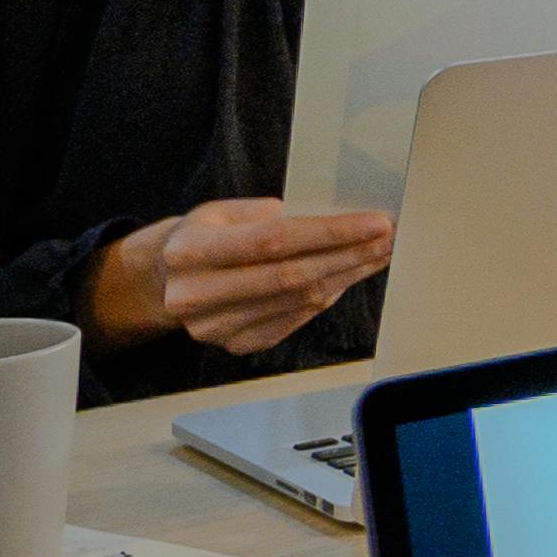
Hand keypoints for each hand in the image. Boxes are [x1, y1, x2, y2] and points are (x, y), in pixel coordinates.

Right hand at [86, 201, 393, 357]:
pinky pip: (295, 320)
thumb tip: (334, 216)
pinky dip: (329, 296)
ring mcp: (213, 327)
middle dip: (350, 255)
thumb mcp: (222, 211)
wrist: (167, 281)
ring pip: (299, 301)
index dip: (330, 232)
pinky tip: (349, 276)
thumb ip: (270, 213)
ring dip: (348, 275)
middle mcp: (194, 295)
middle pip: (291, 276)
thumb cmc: (205, 237)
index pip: (272, 240)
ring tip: (379, 253)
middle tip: (389, 238)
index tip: (376, 221)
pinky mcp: (235, 345)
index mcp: (189, 251)